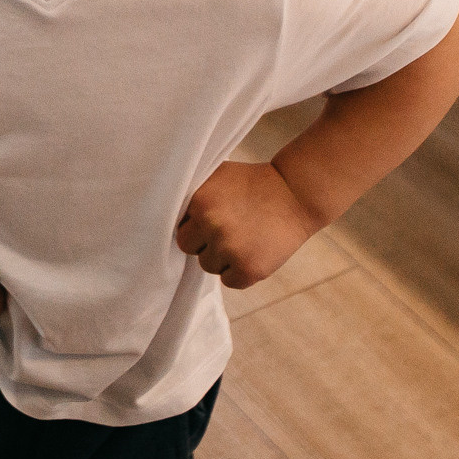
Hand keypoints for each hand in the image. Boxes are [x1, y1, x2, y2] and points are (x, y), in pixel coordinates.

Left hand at [175, 161, 319, 288]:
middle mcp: (212, 226)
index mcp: (200, 202)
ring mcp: (230, 250)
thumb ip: (192, 196)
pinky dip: (239, 271)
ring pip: (208, 266)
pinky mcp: (249, 270)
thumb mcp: (217, 177)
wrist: (294, 193)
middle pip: (188, 249)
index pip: (179, 228)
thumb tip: (163, 213)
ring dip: (221, 257)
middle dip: (203, 242)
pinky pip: (229, 281)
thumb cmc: (252, 184)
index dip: (194, 225)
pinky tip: (253, 251)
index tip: (211, 218)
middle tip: (226, 230)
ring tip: (243, 237)